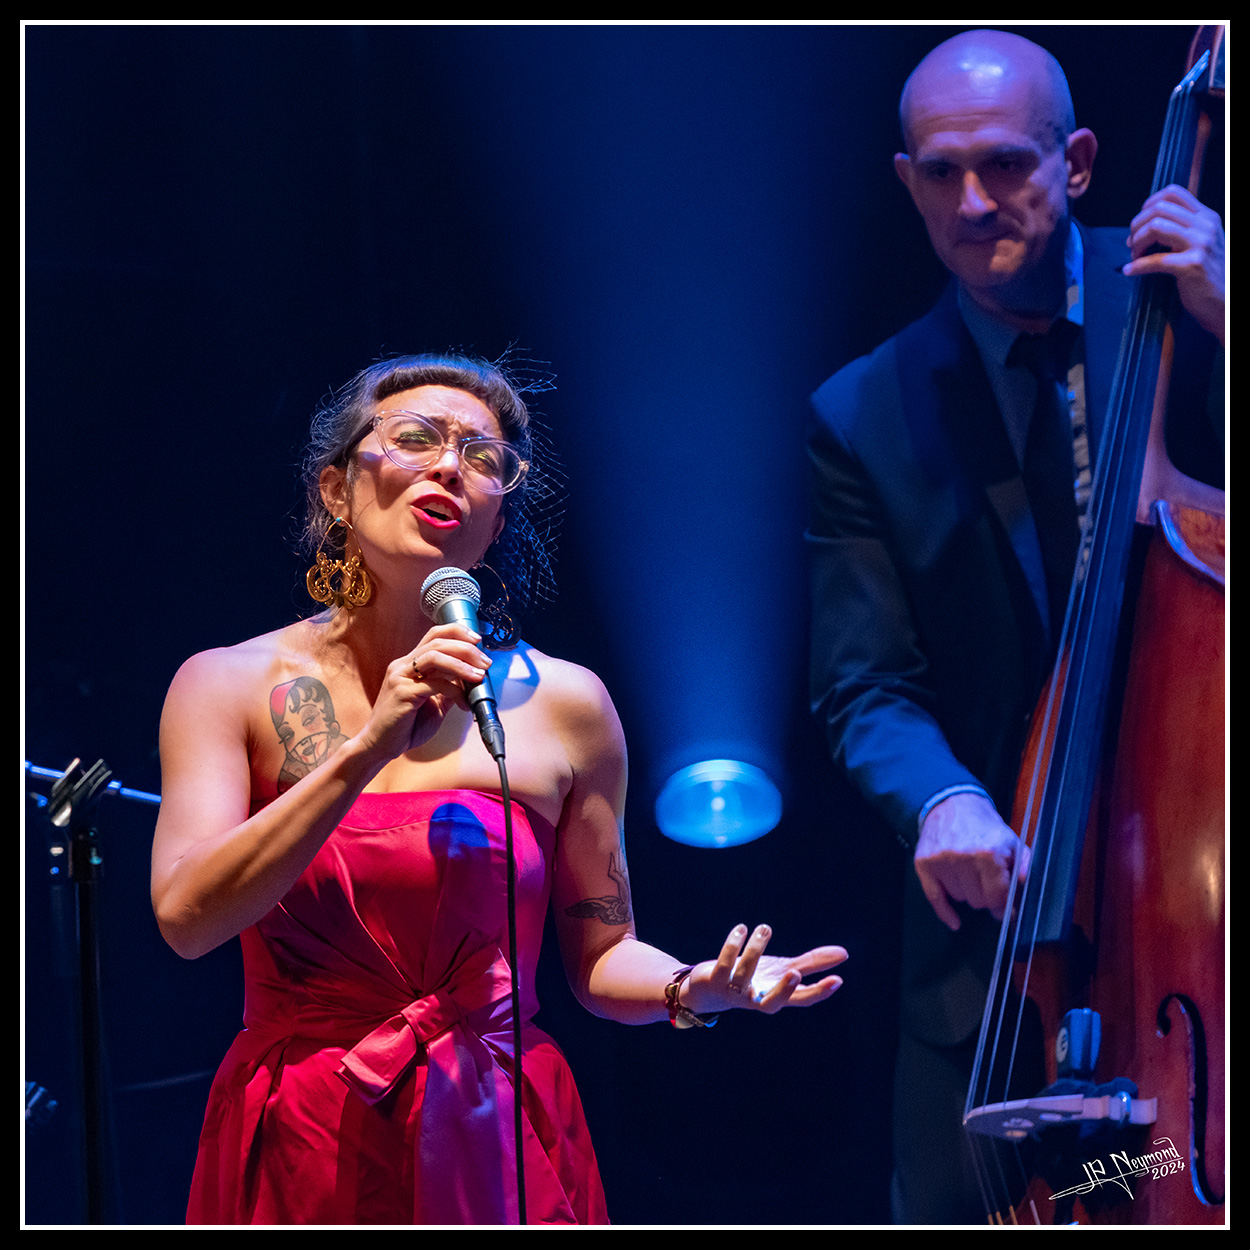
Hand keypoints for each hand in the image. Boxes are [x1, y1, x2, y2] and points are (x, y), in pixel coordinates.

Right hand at [355, 623, 492, 761]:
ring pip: (435, 657)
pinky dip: (455, 690)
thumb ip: (448, 691)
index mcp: (408, 665)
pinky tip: (465, 702)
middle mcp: (402, 666)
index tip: (478, 640)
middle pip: (438, 642)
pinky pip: (434, 684)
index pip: (434, 635)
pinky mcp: (402, 693)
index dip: (457, 632)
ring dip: (462, 664)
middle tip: (485, 662)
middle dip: (466, 649)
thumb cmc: (404, 726)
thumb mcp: (433, 704)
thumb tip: (470, 682)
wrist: (379, 746)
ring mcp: (400, 677)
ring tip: (479, 676)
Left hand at [681, 924, 846, 1015]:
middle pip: (772, 1003)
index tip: (838, 980)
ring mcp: (735, 992)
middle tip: (795, 972)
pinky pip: (724, 964)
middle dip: (784, 990)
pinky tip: (741, 929)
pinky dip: (732, 946)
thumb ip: (811, 964)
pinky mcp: (716, 981)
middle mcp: (756, 999)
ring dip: (755, 951)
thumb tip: (844, 953)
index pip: (801, 1000)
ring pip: (745, 975)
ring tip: (764, 929)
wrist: (709, 989)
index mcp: (776, 996)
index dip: (819, 992)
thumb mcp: (782, 969)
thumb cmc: (753, 979)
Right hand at [914, 792, 1027, 930]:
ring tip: (969, 873)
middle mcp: (962, 857)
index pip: (997, 898)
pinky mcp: (924, 863)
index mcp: (988, 852)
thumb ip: (1024, 867)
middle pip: (978, 902)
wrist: (953, 804)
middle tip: (987, 881)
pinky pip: (934, 898)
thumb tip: (1029, 892)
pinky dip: (945, 912)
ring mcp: (940, 860)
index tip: (1007, 905)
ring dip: (967, 892)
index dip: (1005, 903)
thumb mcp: (1011, 842)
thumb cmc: (984, 827)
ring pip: (960, 899)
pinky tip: (954, 921)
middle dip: (986, 895)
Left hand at [1124, 185, 1224, 343]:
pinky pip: (1155, 260)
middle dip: (1137, 226)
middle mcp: (1205, 225)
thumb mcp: (1202, 243)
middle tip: (1131, 244)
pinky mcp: (1192, 266)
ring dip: (1137, 243)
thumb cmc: (1208, 274)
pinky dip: (1137, 266)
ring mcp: (1201, 244)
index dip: (1148, 204)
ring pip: (1155, 227)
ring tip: (1134, 256)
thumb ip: (1184, 229)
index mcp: (1206, 216)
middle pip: (1159, 209)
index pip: (1173, 193)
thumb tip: (1148, 223)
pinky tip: (1130, 271)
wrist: (1226, 301)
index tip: (1139, 224)